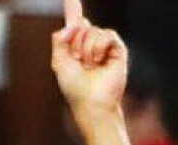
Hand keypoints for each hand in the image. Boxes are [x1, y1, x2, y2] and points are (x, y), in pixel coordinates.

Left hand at [51, 0, 127, 120]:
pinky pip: (107, 34)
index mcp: (75, 46)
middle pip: (80, 26)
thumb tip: (75, 23)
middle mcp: (90, 43)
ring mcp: (105, 46)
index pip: (74, 23)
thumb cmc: (74, 88)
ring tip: (90, 66)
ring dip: (87, 49)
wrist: (91, 102)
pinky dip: (99, 47)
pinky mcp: (118, 49)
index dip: (72, 8)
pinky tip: (99, 61)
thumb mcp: (59, 62)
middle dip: (75, 44)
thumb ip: (60, 40)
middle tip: (79, 63)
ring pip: (93, 30)